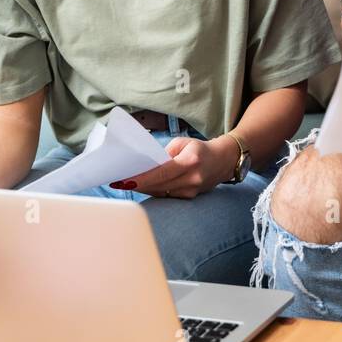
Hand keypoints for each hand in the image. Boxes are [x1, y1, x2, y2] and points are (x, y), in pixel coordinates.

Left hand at [122, 136, 238, 198]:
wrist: (223, 161)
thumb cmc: (200, 149)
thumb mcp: (182, 143)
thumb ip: (164, 155)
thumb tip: (146, 167)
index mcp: (190, 161)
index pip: (161, 173)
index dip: (142, 178)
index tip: (125, 181)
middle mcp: (192, 179)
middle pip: (158, 186)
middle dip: (137, 185)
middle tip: (118, 182)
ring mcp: (191, 191)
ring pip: (160, 192)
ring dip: (143, 189)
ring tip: (126, 184)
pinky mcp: (189, 198)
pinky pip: (166, 195)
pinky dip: (153, 190)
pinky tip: (142, 186)